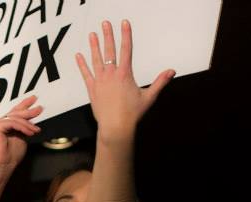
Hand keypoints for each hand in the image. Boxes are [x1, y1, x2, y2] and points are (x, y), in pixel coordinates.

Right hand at [0, 95, 42, 175]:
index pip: (15, 112)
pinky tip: (29, 133)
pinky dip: (22, 127)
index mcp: (4, 125)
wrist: (4, 166)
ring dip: (28, 124)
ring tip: (36, 130)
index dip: (24, 104)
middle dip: (28, 111)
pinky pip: (12, 123)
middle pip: (15, 113)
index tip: (34, 100)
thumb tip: (34, 116)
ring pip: (15, 118)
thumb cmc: (11, 156)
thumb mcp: (22, 137)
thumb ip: (25, 127)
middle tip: (39, 109)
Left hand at [76, 20, 174, 136]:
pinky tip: (78, 56)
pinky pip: (86, 74)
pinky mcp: (92, 90)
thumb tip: (171, 71)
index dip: (125, 35)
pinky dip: (82, 65)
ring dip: (94, 46)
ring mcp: (100, 82)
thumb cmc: (132, 114)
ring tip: (92, 35)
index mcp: (125, 75)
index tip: (124, 23)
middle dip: (107, 35)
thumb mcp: (149, 97)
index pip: (126, 49)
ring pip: (96, 60)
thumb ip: (160, 82)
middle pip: (109, 51)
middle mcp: (111, 75)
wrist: (115, 128)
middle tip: (105, 23)